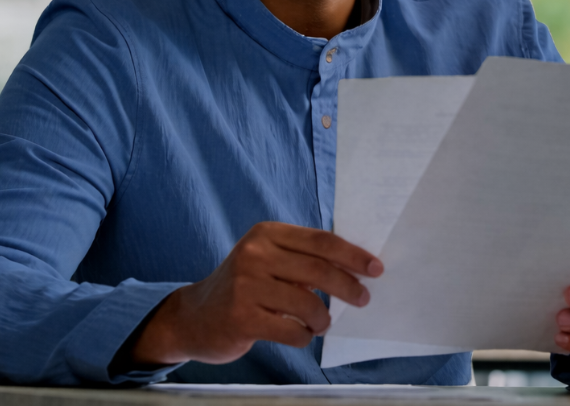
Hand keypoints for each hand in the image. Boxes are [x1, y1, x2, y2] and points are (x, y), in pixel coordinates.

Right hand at [132, 222, 382, 365]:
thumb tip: (356, 268)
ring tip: (321, 323)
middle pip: (319, 269)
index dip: (352, 255)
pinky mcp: (242, 318)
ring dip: (323, 318)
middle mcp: (254, 254)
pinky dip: (304, 336)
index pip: (321, 241)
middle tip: (363, 299)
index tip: (375, 268)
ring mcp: (246, 286)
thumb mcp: (268, 261)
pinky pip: (292, 331)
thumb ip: (304, 259)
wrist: (194, 317)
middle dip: (348, 286)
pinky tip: (300, 334)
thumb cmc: (244, 287)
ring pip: (308, 304)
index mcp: (266, 233)